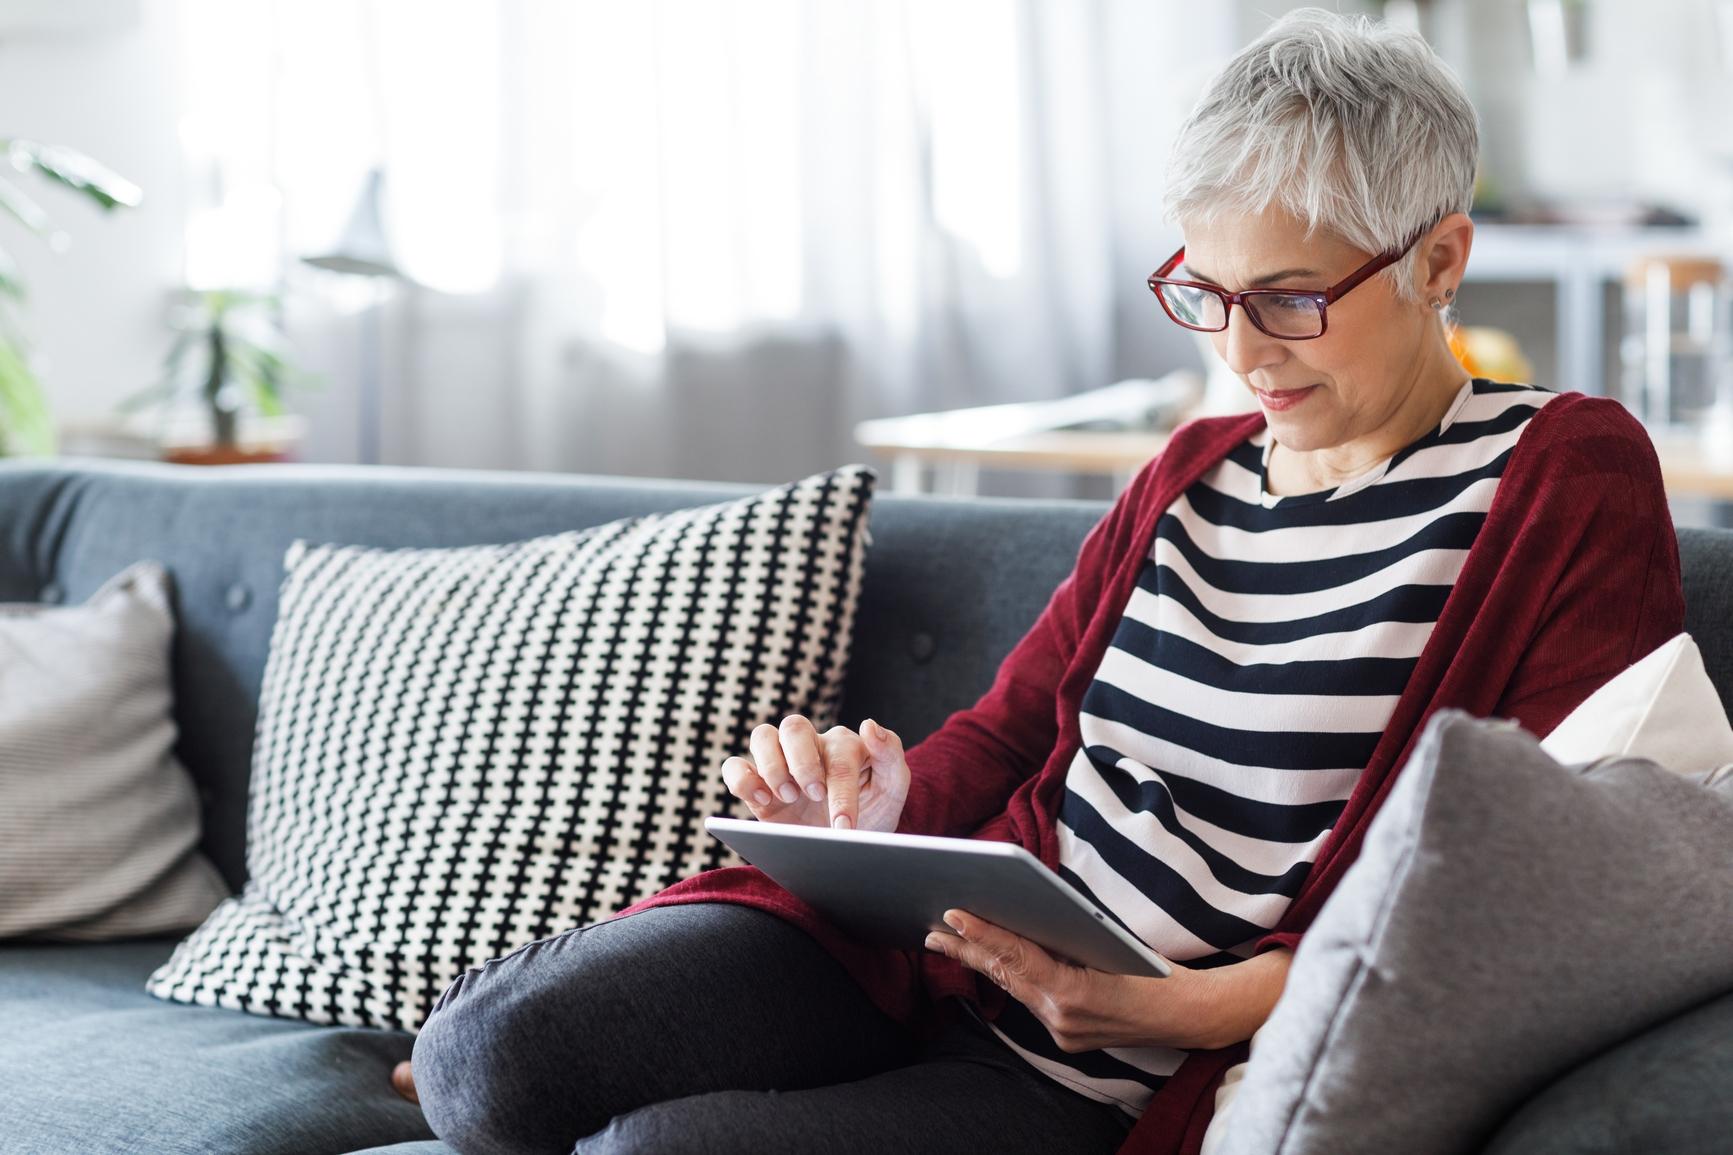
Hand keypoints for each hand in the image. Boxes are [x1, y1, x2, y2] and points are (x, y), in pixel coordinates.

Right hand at [720, 714, 910, 832]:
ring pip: (761, 736)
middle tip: (814, 796)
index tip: (844, 827)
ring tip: (789, 797)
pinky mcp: (757, 783)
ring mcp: (781, 762)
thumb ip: (890, 754)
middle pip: (794, 727)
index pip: (839, 757)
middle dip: (803, 764)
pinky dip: (742, 780)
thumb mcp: (893, 788)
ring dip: (773, 767)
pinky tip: (763, 800)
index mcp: (845, 745)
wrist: (848, 842)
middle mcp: (810, 746)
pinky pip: (735, 766)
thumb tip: (868, 724)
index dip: (842, 792)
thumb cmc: (872, 810)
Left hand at [924, 909, 1234, 1051]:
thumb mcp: (1109, 941)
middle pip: (1005, 976)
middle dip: (967, 950)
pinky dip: (1011, 977)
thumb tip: (1024, 913)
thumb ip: (1065, 934)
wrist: (1188, 1014)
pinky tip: (991, 961)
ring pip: (1014, 989)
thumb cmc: (1154, 969)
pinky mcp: (1068, 1037)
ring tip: (950, 942)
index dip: (982, 934)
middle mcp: (1061, 1019)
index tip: (953, 914)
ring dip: (984, 963)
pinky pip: (1032, 1000)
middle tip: (932, 930)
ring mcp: (1063, 1033)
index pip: (1016, 957)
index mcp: (1071, 994)